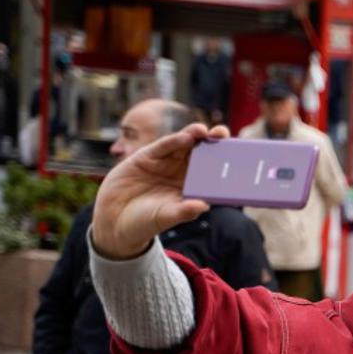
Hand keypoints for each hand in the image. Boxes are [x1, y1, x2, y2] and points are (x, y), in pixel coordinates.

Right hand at [91, 122, 229, 259]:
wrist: (115, 221)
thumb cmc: (146, 222)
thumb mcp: (166, 217)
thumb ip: (183, 211)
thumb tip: (203, 206)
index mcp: (191, 186)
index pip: (211, 170)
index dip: (223, 161)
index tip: (237, 154)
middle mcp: (180, 172)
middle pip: (199, 152)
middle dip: (211, 141)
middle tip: (223, 133)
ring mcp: (163, 163)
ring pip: (182, 145)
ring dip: (194, 136)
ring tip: (204, 131)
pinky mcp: (145, 158)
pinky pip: (161, 147)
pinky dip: (173, 141)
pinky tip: (185, 137)